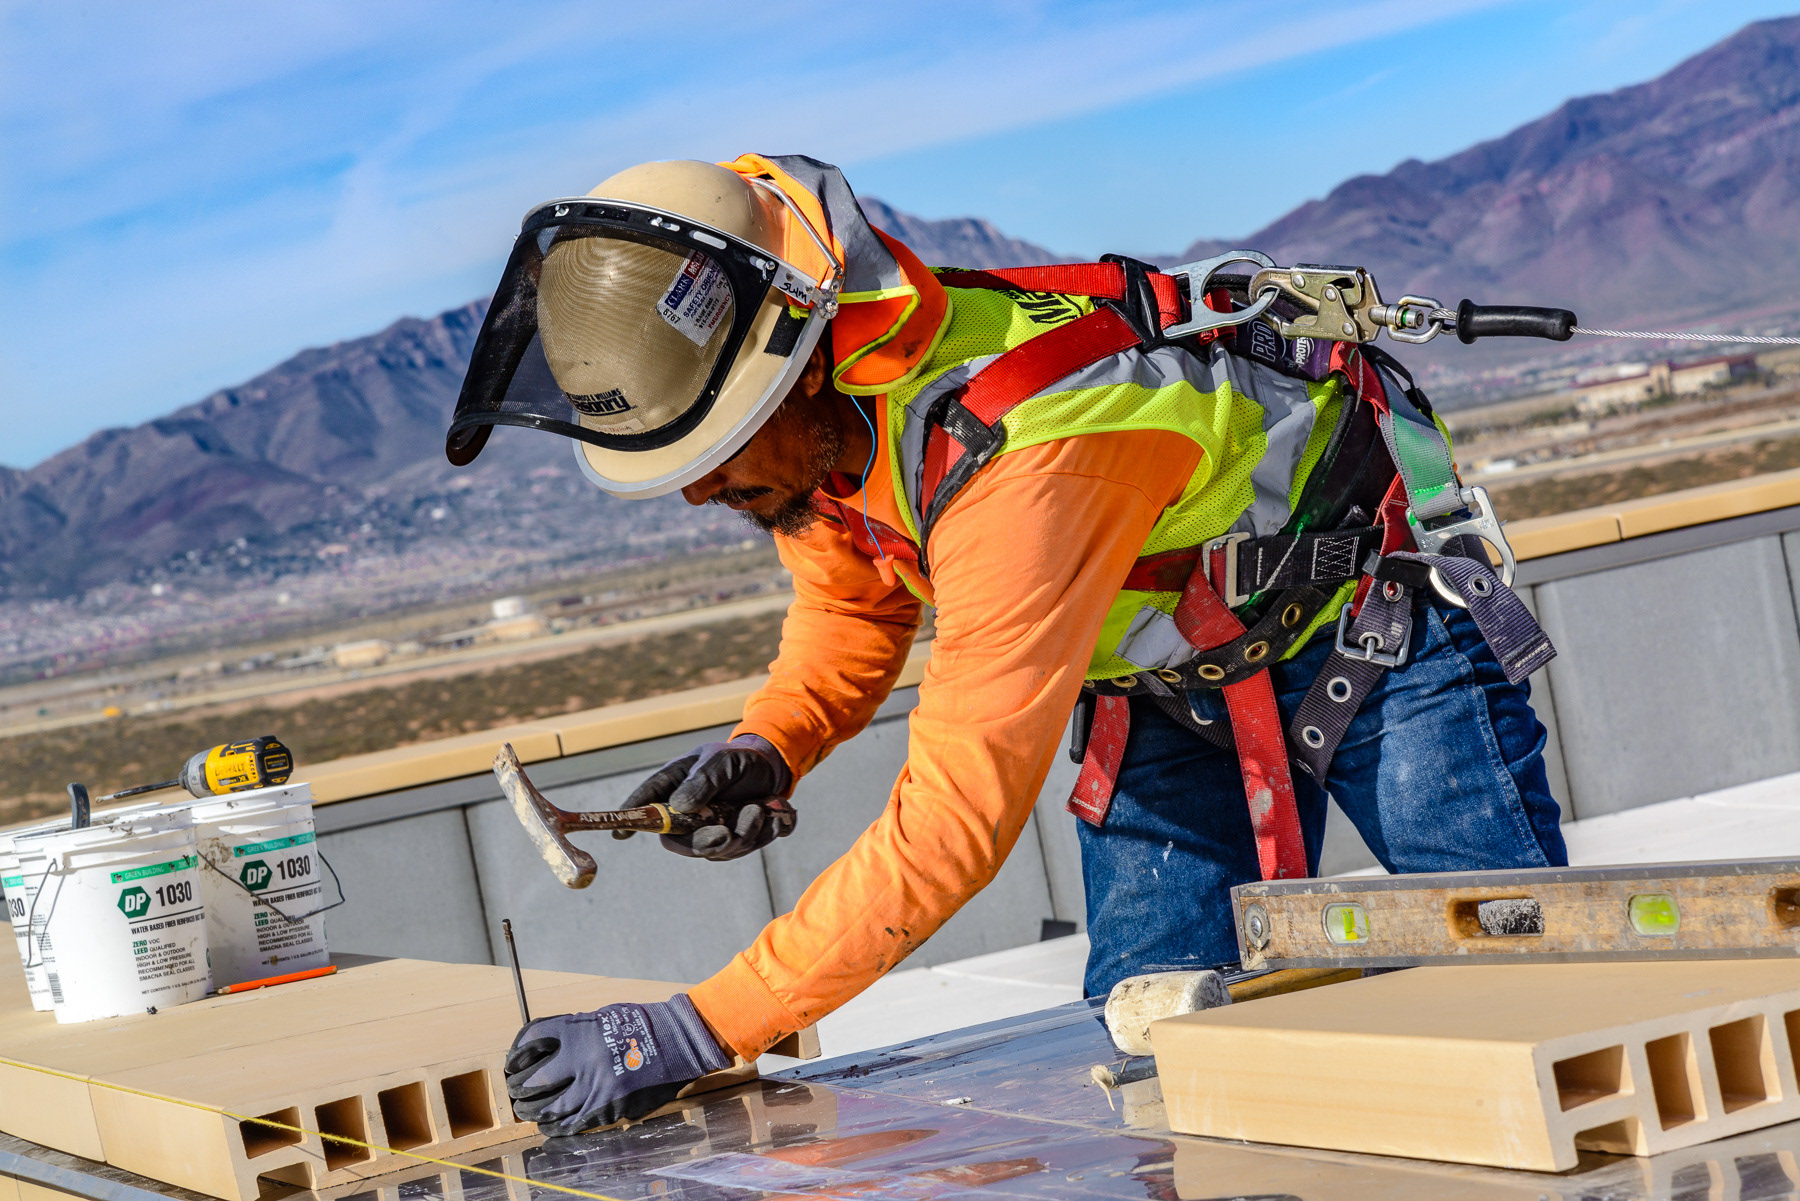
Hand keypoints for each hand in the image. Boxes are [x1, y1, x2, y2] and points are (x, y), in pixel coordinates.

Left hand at [504, 995, 731, 1135]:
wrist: (677, 1042)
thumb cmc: (640, 1024)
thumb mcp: (601, 1018)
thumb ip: (573, 1034)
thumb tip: (546, 1052)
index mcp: (579, 1032)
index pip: (532, 1043)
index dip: (516, 1055)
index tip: (512, 1064)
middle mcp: (583, 1061)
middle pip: (535, 1082)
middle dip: (521, 1089)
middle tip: (516, 1093)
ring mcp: (596, 1088)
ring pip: (552, 1109)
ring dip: (536, 1112)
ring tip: (530, 1111)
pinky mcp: (610, 1108)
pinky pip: (575, 1123)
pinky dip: (558, 1126)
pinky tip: (551, 1125)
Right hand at [621, 735, 795, 860]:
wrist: (772, 768)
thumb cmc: (738, 759)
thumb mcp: (722, 760)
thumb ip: (703, 780)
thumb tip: (679, 807)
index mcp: (673, 788)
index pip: (645, 806)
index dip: (631, 821)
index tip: (618, 835)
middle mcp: (685, 815)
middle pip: (680, 842)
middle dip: (706, 843)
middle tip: (727, 834)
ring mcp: (708, 831)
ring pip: (717, 850)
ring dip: (744, 832)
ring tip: (760, 808)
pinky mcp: (733, 842)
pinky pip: (743, 850)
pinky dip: (761, 835)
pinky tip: (772, 816)